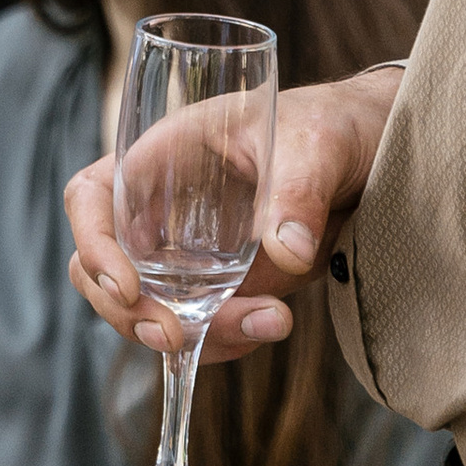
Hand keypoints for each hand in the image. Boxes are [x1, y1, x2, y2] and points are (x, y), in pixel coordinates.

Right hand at [65, 62, 403, 362]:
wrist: (373, 152)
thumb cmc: (334, 123)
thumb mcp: (319, 143)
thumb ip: (301, 189)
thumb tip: (288, 253)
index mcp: (166, 153)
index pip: (93, 197)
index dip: (94, 246)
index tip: (129, 289)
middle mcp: (164, 206)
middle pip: (103, 269)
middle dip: (131, 314)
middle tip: (178, 336)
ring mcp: (189, 252)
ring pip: (152, 309)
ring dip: (194, 336)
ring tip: (271, 323)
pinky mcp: (222, 286)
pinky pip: (198, 326)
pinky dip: (224, 341)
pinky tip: (271, 326)